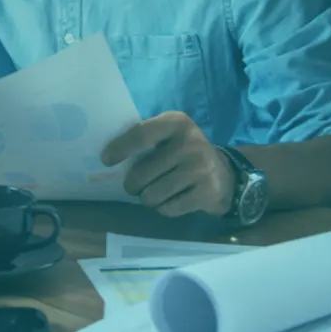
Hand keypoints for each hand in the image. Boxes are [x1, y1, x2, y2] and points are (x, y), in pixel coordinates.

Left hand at [103, 112, 234, 218]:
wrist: (225, 174)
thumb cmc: (184, 153)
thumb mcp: (168, 135)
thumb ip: (144, 138)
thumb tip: (108, 155)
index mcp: (176, 123)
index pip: (141, 135)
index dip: (120, 148)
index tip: (105, 161)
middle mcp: (190, 143)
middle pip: (142, 173)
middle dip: (132, 184)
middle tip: (135, 186)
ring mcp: (201, 168)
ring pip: (153, 194)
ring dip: (147, 198)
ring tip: (154, 192)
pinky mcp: (208, 193)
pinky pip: (169, 208)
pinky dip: (164, 208)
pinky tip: (172, 200)